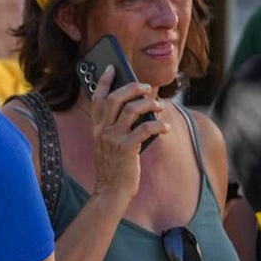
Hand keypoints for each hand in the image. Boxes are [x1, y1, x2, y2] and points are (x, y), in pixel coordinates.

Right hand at [87, 66, 167, 200]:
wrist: (110, 191)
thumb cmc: (113, 167)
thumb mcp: (108, 144)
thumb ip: (117, 127)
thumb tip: (139, 109)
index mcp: (96, 128)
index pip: (96, 98)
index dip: (103, 81)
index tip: (112, 69)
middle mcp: (102, 130)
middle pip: (115, 98)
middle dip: (132, 88)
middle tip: (146, 87)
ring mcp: (113, 139)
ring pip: (131, 110)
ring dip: (149, 104)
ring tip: (159, 107)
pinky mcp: (127, 149)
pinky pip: (145, 129)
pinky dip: (158, 125)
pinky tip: (164, 128)